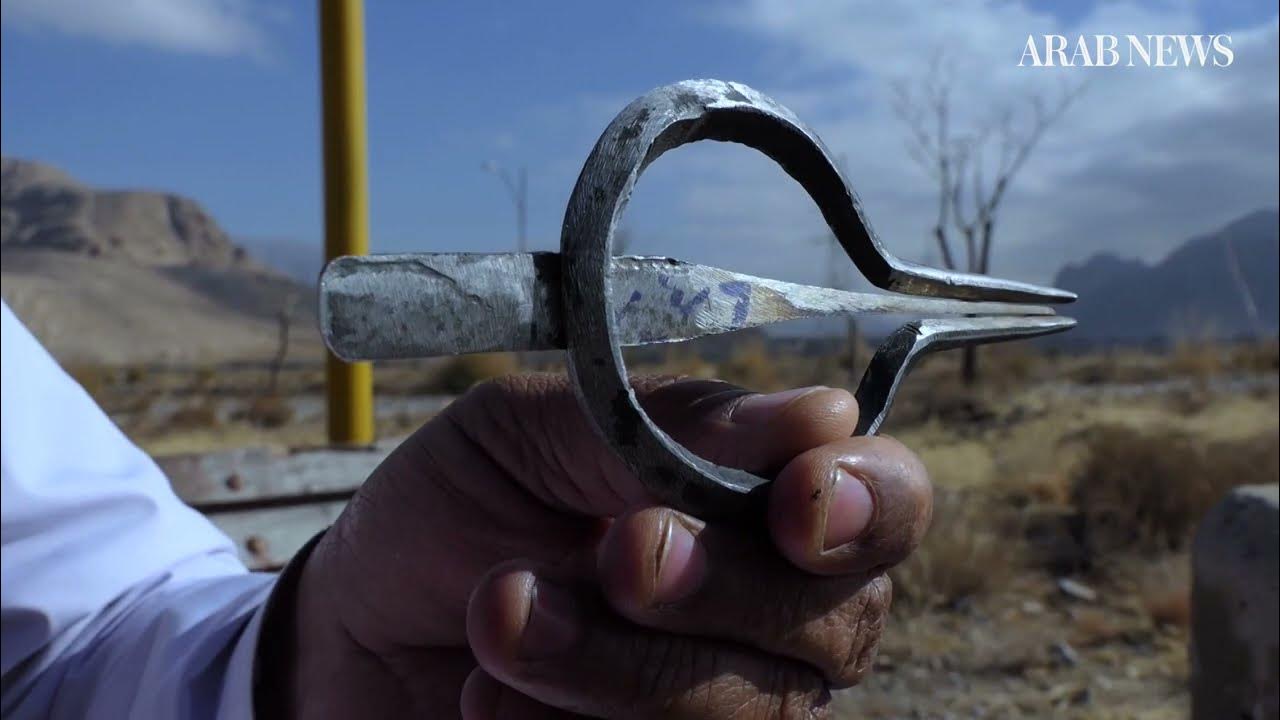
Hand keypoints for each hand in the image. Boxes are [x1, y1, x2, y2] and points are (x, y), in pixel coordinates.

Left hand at [260, 375, 931, 717]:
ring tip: (502, 613)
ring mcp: (722, 710)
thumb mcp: (531, 430)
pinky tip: (488, 704)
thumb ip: (667, 421)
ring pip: (745, 717)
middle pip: (834, 626)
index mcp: (763, 505)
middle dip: (718, 590)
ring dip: (617, 668)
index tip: (796, 499)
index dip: (867, 505)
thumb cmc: (461, 507)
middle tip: (612, 552)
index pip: (887, 505)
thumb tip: (828, 414)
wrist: (360, 624)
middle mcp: (771, 618)